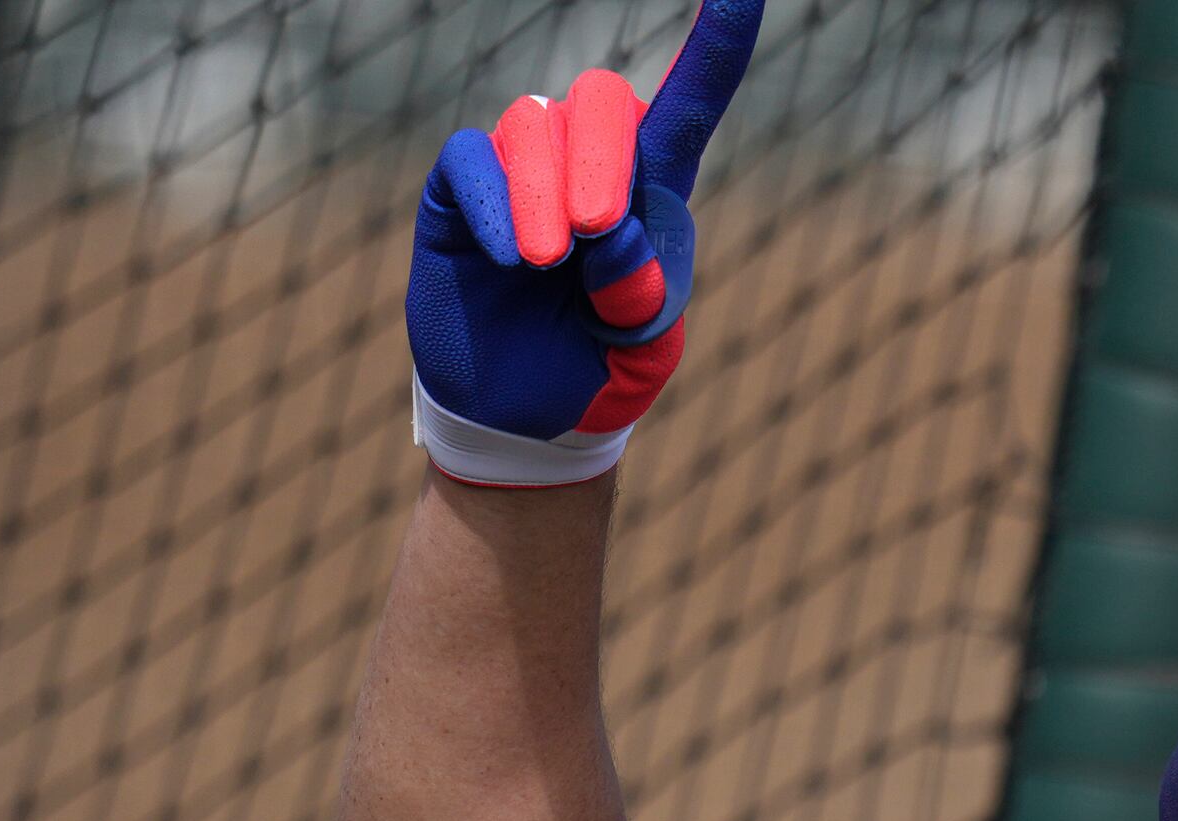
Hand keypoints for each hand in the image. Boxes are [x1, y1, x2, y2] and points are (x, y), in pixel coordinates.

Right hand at [405, 0, 757, 486]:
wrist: (524, 417)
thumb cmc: (599, 372)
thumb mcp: (644, 352)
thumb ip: (646, 300)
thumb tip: (610, 234)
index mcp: (654, 191)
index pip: (691, 102)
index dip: (716, 45)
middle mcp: (587, 163)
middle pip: (600, 98)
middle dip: (602, 157)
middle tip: (597, 231)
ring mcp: (519, 171)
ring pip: (532, 125)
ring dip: (543, 192)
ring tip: (545, 265)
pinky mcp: (461, 193)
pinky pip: (469, 160)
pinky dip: (493, 202)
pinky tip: (513, 258)